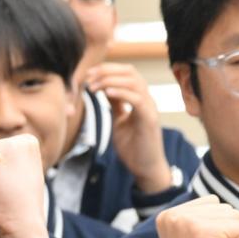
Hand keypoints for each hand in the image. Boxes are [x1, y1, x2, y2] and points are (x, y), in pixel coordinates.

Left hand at [87, 64, 172, 194]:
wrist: (146, 168)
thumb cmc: (133, 147)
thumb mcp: (119, 121)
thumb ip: (115, 105)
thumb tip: (104, 89)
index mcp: (139, 98)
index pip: (126, 73)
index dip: (107, 69)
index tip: (88, 74)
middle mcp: (146, 99)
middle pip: (130, 72)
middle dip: (107, 70)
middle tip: (88, 76)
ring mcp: (150, 108)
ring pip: (134, 82)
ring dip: (111, 80)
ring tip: (93, 86)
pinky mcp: (149, 119)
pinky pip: (137, 99)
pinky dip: (121, 92)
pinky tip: (107, 92)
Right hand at [156, 196, 238, 237]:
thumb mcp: (187, 237)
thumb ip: (197, 216)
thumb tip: (215, 201)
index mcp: (166, 215)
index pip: (210, 202)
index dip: (213, 225)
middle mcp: (173, 215)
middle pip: (222, 206)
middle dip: (223, 230)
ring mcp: (187, 222)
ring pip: (233, 214)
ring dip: (230, 237)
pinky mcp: (205, 232)